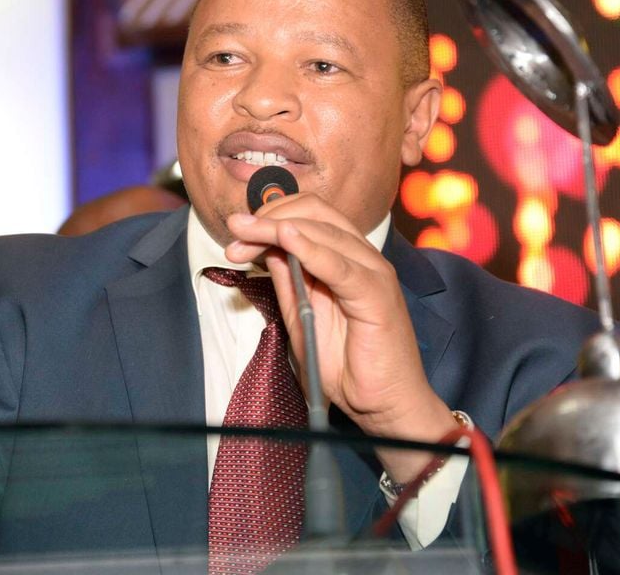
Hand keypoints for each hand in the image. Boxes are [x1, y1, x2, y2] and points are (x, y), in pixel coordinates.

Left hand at [225, 194, 457, 481]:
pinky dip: (311, 249)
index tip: (235, 234)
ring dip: (277, 229)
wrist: (384, 406)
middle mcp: (362, 257)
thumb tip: (263, 246)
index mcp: (346, 257)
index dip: (269, 216)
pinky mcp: (378, 295)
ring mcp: (373, 273)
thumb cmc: (346, 365)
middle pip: (314, 213)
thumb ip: (287, 279)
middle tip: (235, 231)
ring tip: (244, 235)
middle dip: (268, 217)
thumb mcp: (300, 315)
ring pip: (324, 231)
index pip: (308, 215)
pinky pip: (341, 266)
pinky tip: (286, 240)